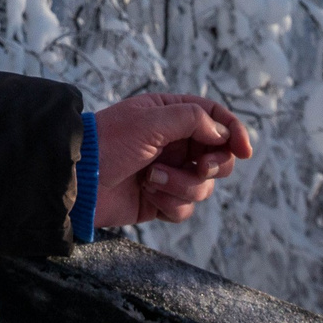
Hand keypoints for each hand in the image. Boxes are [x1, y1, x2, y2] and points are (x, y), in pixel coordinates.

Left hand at [92, 92, 252, 227]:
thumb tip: (222, 132)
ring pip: (203, 186)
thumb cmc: (107, 143)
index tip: (245, 150)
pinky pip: (185, 208)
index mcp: (169, 114)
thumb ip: (191, 120)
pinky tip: (148, 195)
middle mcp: (172, 143)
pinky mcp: (160, 201)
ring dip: (182, 186)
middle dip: (213, 165)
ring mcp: (168, 173)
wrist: (77, 182)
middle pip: (218, 156)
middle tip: (200, 168)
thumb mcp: (149, 121)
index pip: (214, 117)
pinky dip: (170, 204)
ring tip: (152, 181)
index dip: (233, 131)